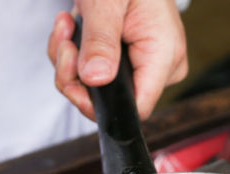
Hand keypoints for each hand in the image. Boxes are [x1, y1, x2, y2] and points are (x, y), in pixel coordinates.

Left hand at [48, 0, 188, 120]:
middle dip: (76, 75)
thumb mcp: (107, 1)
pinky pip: (95, 73)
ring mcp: (143, 64)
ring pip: (96, 88)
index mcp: (164, 55)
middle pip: (111, 99)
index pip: (136, 107)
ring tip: (66, 25)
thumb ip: (101, 40)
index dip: (100, 105)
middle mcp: (159, 66)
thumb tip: (95, 80)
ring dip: (70, 61)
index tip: (73, 78)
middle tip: (65, 40)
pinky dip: (75, 54)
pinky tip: (73, 27)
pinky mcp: (127, 60)